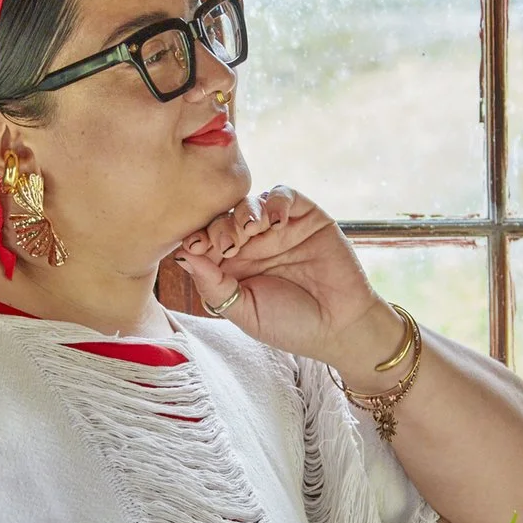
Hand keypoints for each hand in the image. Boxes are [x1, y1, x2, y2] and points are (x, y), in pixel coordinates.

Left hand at [175, 187, 405, 384]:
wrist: (339, 327)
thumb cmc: (290, 325)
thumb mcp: (244, 310)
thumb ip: (213, 285)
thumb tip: (183, 255)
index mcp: (232, 265)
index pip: (206, 240)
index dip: (198, 237)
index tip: (195, 246)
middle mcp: (253, 243)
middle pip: (225, 217)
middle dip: (220, 226)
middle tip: (228, 245)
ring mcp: (279, 228)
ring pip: (251, 202)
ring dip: (245, 212)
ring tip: (250, 230)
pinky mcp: (306, 217)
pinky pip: (285, 195)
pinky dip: (276, 201)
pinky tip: (276, 221)